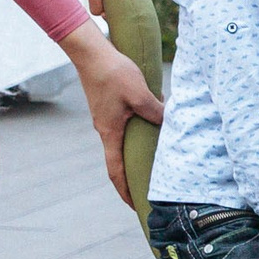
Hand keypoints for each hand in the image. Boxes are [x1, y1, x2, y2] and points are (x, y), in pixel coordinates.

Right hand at [61, 21, 162, 203]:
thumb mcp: (139, 94)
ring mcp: (105, 118)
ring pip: (121, 143)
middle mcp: (105, 129)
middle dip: (131, 178)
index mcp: (110, 133)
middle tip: (147, 190)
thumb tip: (167, 122)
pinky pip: (122, 127)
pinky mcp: (108, 107)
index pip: (116, 171)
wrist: (91, 53)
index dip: (125, 191)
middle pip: (117, 161)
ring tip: (152, 162)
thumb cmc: (113, 73)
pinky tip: (150, 127)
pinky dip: (134, 135)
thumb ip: (154, 111)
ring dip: (134, 154)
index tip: (135, 205)